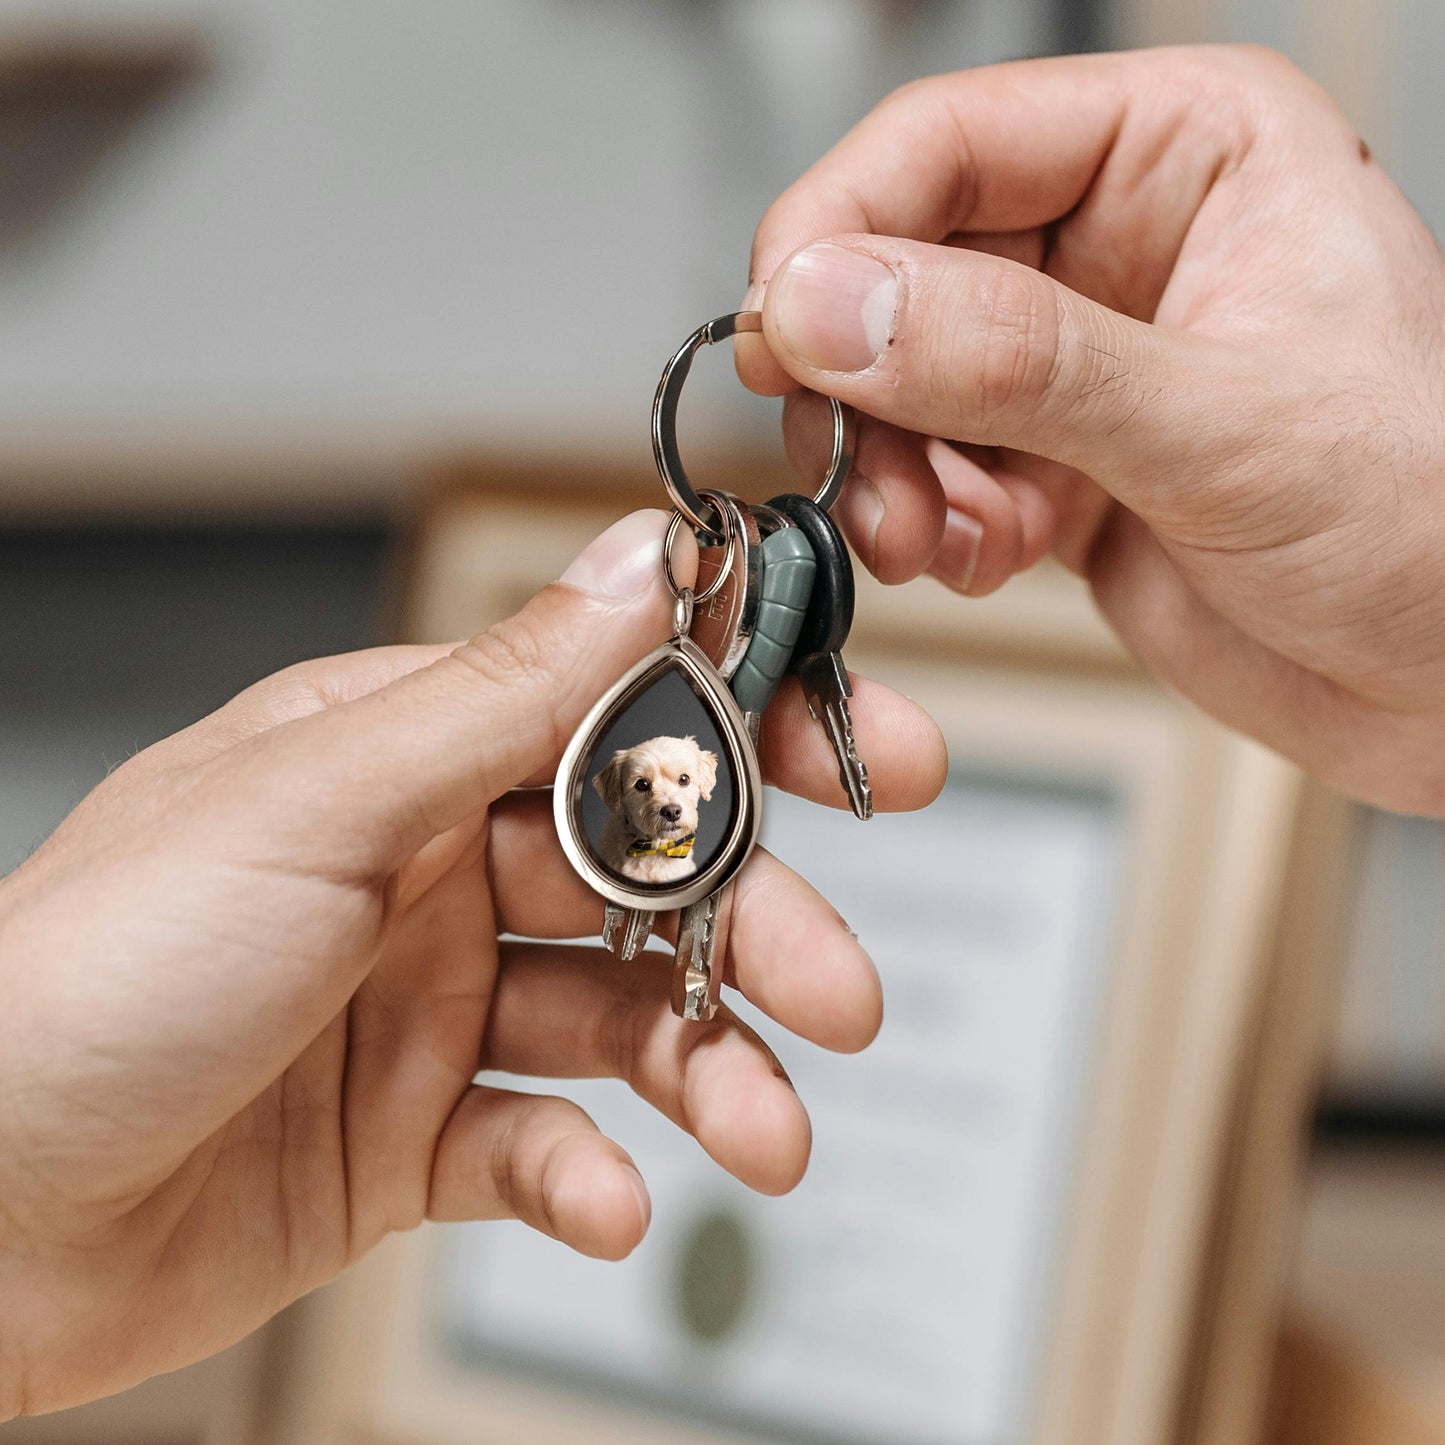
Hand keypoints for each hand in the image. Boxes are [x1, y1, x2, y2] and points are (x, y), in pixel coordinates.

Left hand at [0, 510, 944, 1416]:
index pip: (618, 715)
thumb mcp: (317, 801)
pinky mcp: (411, 1133)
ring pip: (618, 1021)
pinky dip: (586, 1174)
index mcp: (405, 756)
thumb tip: (646, 560)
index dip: (754, 729)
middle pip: (647, 879)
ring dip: (705, 1073)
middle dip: (758, 930)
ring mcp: (426, 1005)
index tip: (876, 753)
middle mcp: (429, 870)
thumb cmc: (88, 973)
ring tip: (766, 1131)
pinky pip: (540, 1143)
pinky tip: (601, 1198)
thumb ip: (504, 692)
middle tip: (839, 989)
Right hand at [739, 45, 1444, 813]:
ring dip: (894, 472)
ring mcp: (1078, 363)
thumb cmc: (1432, 521)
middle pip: (900, 270)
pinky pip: (936, 472)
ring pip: (901, 385)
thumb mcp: (1221, 424)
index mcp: (1187, 152)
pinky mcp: (1054, 465)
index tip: (782, 328)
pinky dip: (935, 525)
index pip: (947, 143)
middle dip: (866, 385)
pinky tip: (989, 556)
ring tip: (939, 536)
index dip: (838, 227)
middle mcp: (1118, 245)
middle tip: (859, 464)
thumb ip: (1016, 359)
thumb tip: (836, 303)